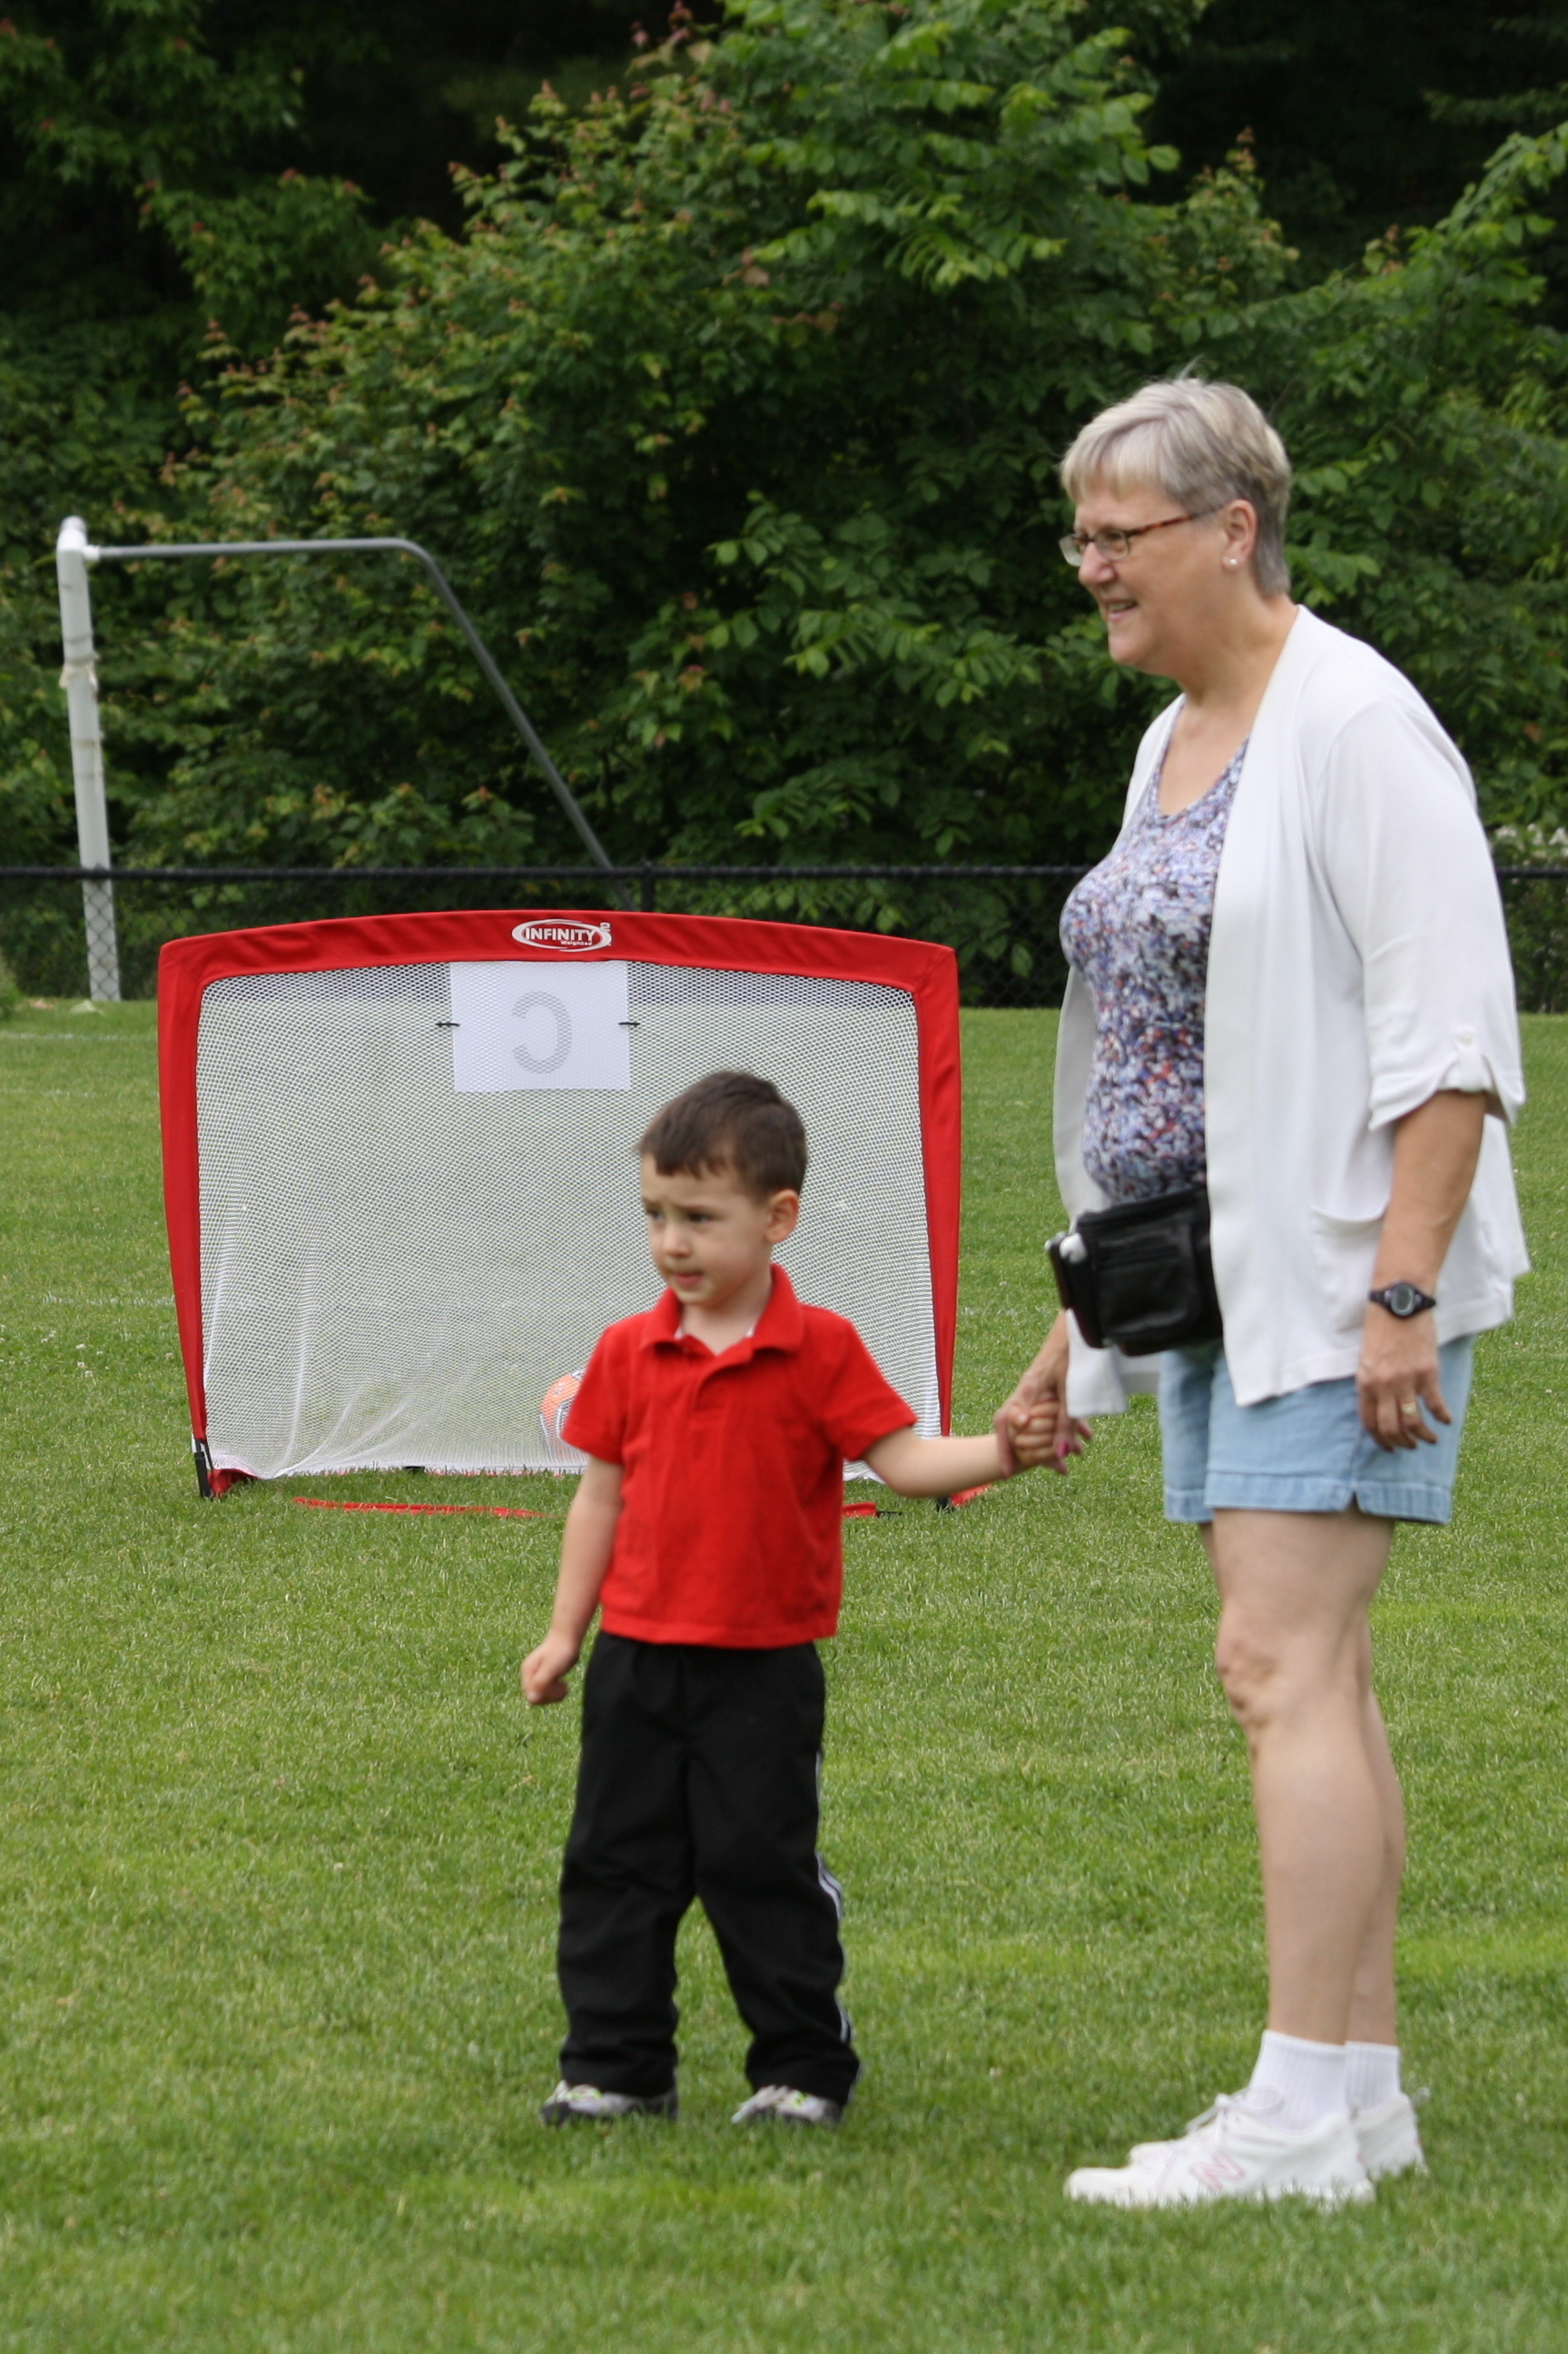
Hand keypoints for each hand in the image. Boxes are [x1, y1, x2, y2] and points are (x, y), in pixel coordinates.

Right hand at [522, 1630, 580, 1704]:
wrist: (568, 1637)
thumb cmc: (560, 1652)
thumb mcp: (551, 1669)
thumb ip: (540, 1683)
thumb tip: (532, 1700)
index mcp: (527, 1672)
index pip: (531, 1696)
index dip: (545, 1696)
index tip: (558, 1687)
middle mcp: (529, 1674)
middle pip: (537, 1697)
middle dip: (551, 1696)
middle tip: (564, 1687)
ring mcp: (537, 1675)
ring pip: (543, 1695)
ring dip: (555, 1695)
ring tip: (565, 1687)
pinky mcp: (545, 1675)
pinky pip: (548, 1691)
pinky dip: (557, 1691)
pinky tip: (564, 1685)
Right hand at [999, 1313, 1090, 1472]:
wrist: (1077, 1328)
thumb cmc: (1074, 1355)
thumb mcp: (1072, 1391)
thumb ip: (1066, 1422)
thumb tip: (1062, 1454)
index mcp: (1028, 1390)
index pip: (1007, 1422)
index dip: (1006, 1447)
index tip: (1009, 1470)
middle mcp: (1026, 1390)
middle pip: (1009, 1423)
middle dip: (1010, 1449)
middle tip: (1010, 1472)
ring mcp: (1034, 1387)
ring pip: (1026, 1419)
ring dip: (1035, 1441)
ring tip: (1046, 1463)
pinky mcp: (1045, 1385)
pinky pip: (1042, 1411)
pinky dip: (1052, 1428)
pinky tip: (1073, 1438)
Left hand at [1357, 1305, 1448, 1450]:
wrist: (1399, 1302)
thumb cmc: (1381, 1327)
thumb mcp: (1367, 1358)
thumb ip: (1372, 1383)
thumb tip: (1380, 1406)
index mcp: (1365, 1382)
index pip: (1370, 1422)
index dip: (1380, 1439)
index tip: (1389, 1447)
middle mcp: (1383, 1386)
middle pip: (1391, 1428)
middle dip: (1402, 1443)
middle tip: (1410, 1446)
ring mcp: (1406, 1380)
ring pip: (1413, 1422)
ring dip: (1423, 1437)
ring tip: (1429, 1440)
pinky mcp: (1427, 1372)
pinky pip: (1435, 1404)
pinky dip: (1442, 1417)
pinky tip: (1447, 1420)